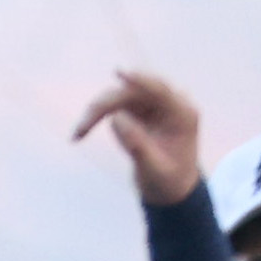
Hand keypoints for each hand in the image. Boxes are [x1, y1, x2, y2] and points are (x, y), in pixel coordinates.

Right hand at [73, 70, 208, 207]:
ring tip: (77, 134)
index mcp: (182, 115)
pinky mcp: (137, 109)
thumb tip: (115, 118)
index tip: (119, 73)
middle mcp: (168, 104)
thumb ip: (137, 145)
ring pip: (118, 97)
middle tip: (81, 128)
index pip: (161, 91)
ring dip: (96, 111)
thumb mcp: (154, 168)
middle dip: (105, 105)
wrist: (170, 187)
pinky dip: (95, 117)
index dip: (140, 80)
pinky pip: (112, 105)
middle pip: (133, 92)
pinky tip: (80, 133)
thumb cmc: (168, 180)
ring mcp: (152, 105)